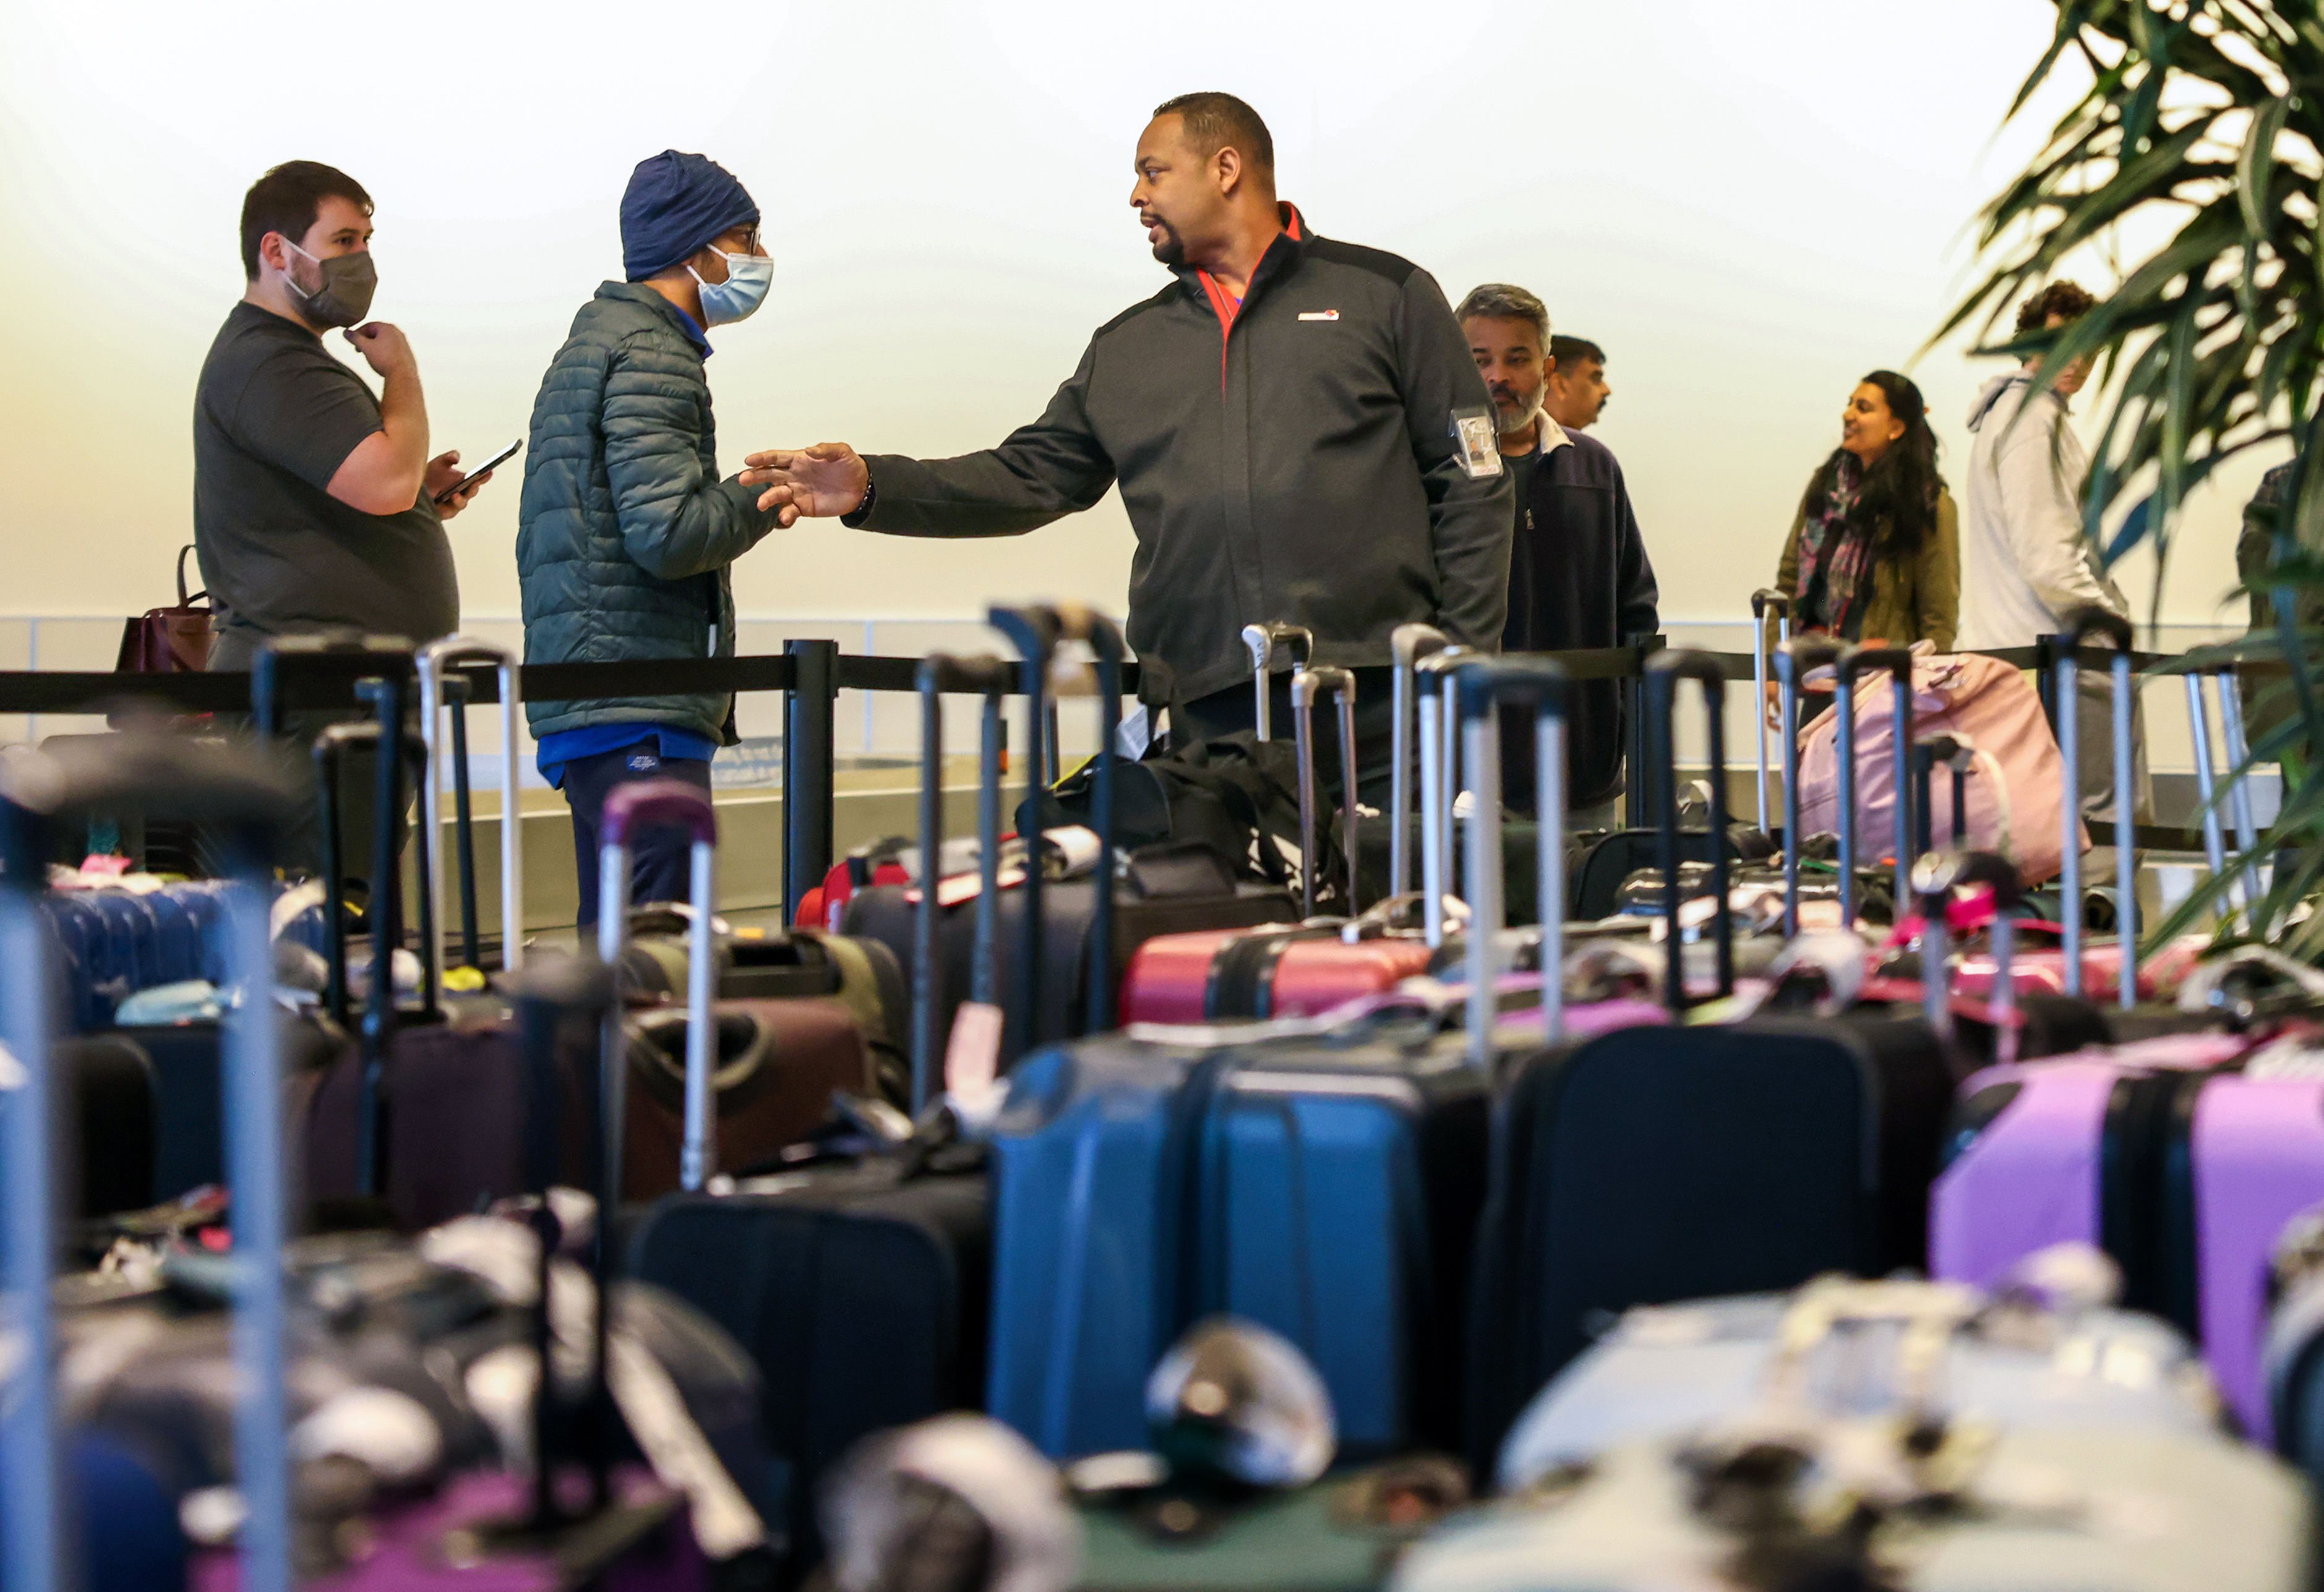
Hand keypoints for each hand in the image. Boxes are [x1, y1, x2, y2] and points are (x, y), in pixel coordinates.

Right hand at [343, 321, 415, 377]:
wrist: (402, 376)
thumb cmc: (386, 360)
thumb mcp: (365, 347)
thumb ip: (354, 338)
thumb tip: (347, 333)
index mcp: (388, 328)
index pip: (368, 325)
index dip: (358, 333)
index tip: (353, 340)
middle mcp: (398, 334)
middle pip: (377, 333)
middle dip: (366, 341)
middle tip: (359, 349)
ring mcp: (404, 344)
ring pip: (384, 342)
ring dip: (374, 348)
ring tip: (369, 356)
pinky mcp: (407, 354)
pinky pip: (392, 350)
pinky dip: (384, 353)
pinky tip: (380, 362)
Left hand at [424, 450, 491, 519]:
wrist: (414, 487)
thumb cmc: (429, 476)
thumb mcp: (440, 462)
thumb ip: (449, 456)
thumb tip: (456, 457)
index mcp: (463, 482)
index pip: (477, 480)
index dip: (484, 477)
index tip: (489, 471)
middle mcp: (461, 494)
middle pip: (471, 492)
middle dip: (473, 488)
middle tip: (475, 483)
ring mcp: (453, 505)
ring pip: (461, 504)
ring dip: (459, 500)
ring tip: (454, 495)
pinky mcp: (442, 513)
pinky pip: (447, 512)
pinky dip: (447, 509)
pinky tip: (442, 504)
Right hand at [741, 443, 868, 526]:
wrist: (862, 488)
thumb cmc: (850, 467)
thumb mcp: (841, 452)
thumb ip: (825, 450)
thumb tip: (810, 450)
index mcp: (799, 460)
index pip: (776, 457)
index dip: (762, 458)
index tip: (749, 460)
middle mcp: (794, 476)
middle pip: (770, 475)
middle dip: (755, 476)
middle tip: (744, 479)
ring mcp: (798, 492)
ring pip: (777, 494)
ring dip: (768, 498)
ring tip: (762, 504)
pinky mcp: (804, 507)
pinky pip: (790, 511)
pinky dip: (785, 515)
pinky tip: (785, 516)